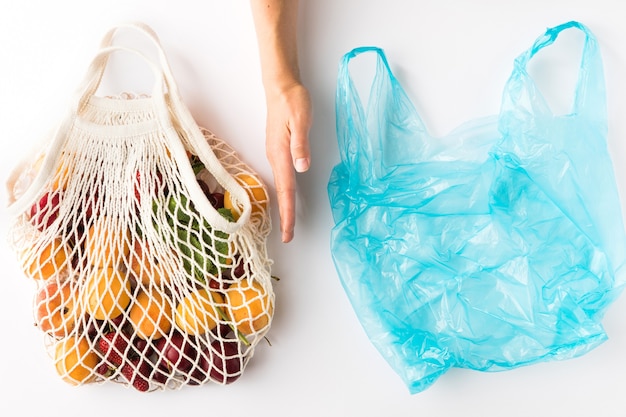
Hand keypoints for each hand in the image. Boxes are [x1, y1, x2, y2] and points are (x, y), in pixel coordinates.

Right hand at [264, 81, 311, 242]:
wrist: (280, 86)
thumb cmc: (292, 100)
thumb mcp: (300, 119)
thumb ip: (300, 144)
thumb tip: (301, 167)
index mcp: (280, 152)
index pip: (286, 188)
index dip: (287, 211)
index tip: (288, 231)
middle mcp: (274, 156)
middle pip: (281, 191)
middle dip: (285, 215)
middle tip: (288, 237)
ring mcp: (275, 153)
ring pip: (281, 185)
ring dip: (284, 205)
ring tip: (288, 224)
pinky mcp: (278, 149)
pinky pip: (281, 176)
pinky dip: (284, 192)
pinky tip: (287, 197)